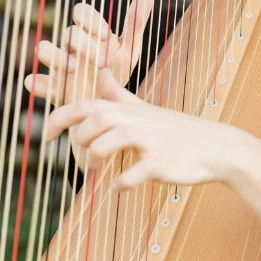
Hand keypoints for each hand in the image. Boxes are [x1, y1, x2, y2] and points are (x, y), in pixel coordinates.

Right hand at [24, 0, 153, 105]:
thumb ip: (135, 22)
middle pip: (69, 33)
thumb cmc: (116, 70)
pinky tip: (37, 84)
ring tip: (75, 69)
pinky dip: (37, 82)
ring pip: (44, 49)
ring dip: (56, 56)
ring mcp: (59, 65)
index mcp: (88, 32)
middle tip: (104, 62)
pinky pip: (38, 81)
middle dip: (85, 45)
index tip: (107, 36)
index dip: (91, 20)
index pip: (81, 12)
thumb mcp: (129, 48)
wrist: (109, 103)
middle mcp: (70, 45)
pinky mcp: (54, 88)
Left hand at [45, 67, 244, 190]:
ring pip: (110, 141)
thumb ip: (117, 93)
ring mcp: (149, 142)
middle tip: (84, 156)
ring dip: (95, 157)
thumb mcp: (143, 107)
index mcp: (127, 109)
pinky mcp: (161, 163)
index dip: (60, 117)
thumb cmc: (175, 129)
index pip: (85, 105)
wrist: (215, 146)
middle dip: (80, 138)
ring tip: (95, 170)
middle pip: (95, 119)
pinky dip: (121, 183)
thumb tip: (99, 72)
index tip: (46, 135)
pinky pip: (135, 173)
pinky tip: (117, 187)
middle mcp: (136, 121)